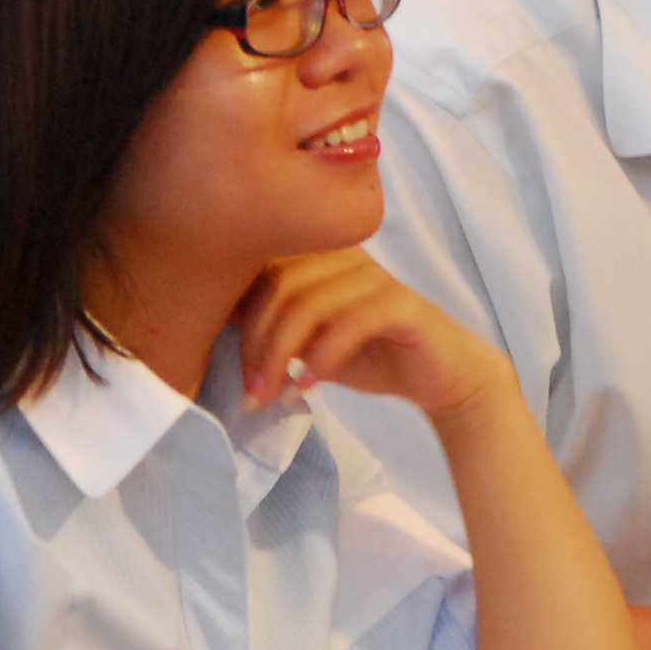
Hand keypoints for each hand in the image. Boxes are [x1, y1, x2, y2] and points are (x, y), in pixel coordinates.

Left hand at [233, 250, 506, 424]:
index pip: (260, 267)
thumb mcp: (306, 341)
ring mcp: (376, 277)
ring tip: (272, 395)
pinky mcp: (403, 305)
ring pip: (311, 302)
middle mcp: (345, 254)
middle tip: (250, 391)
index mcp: (318, 254)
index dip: (234, 314)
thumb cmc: (368, 354)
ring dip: (282, 355)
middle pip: (281, 282)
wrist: (438, 377)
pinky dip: (324, 356)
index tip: (219, 362)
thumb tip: (212, 326)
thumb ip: (270, 326)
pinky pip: (353, 321)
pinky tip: (311, 385)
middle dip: (256, 341)